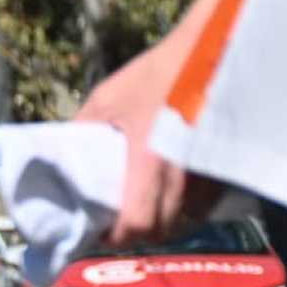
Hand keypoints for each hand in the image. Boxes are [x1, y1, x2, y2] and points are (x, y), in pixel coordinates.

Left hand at [76, 43, 219, 246]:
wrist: (211, 49)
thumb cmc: (157, 73)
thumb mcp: (108, 99)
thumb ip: (84, 129)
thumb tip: (61, 157)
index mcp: (149, 160)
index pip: (137, 223)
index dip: (117, 236)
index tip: (101, 231)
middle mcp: (183, 173)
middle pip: (161, 230)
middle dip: (137, 233)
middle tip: (118, 222)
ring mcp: (208, 172)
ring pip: (185, 219)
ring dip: (162, 221)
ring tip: (142, 207)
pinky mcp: (225, 167)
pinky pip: (205, 203)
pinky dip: (186, 206)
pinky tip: (171, 192)